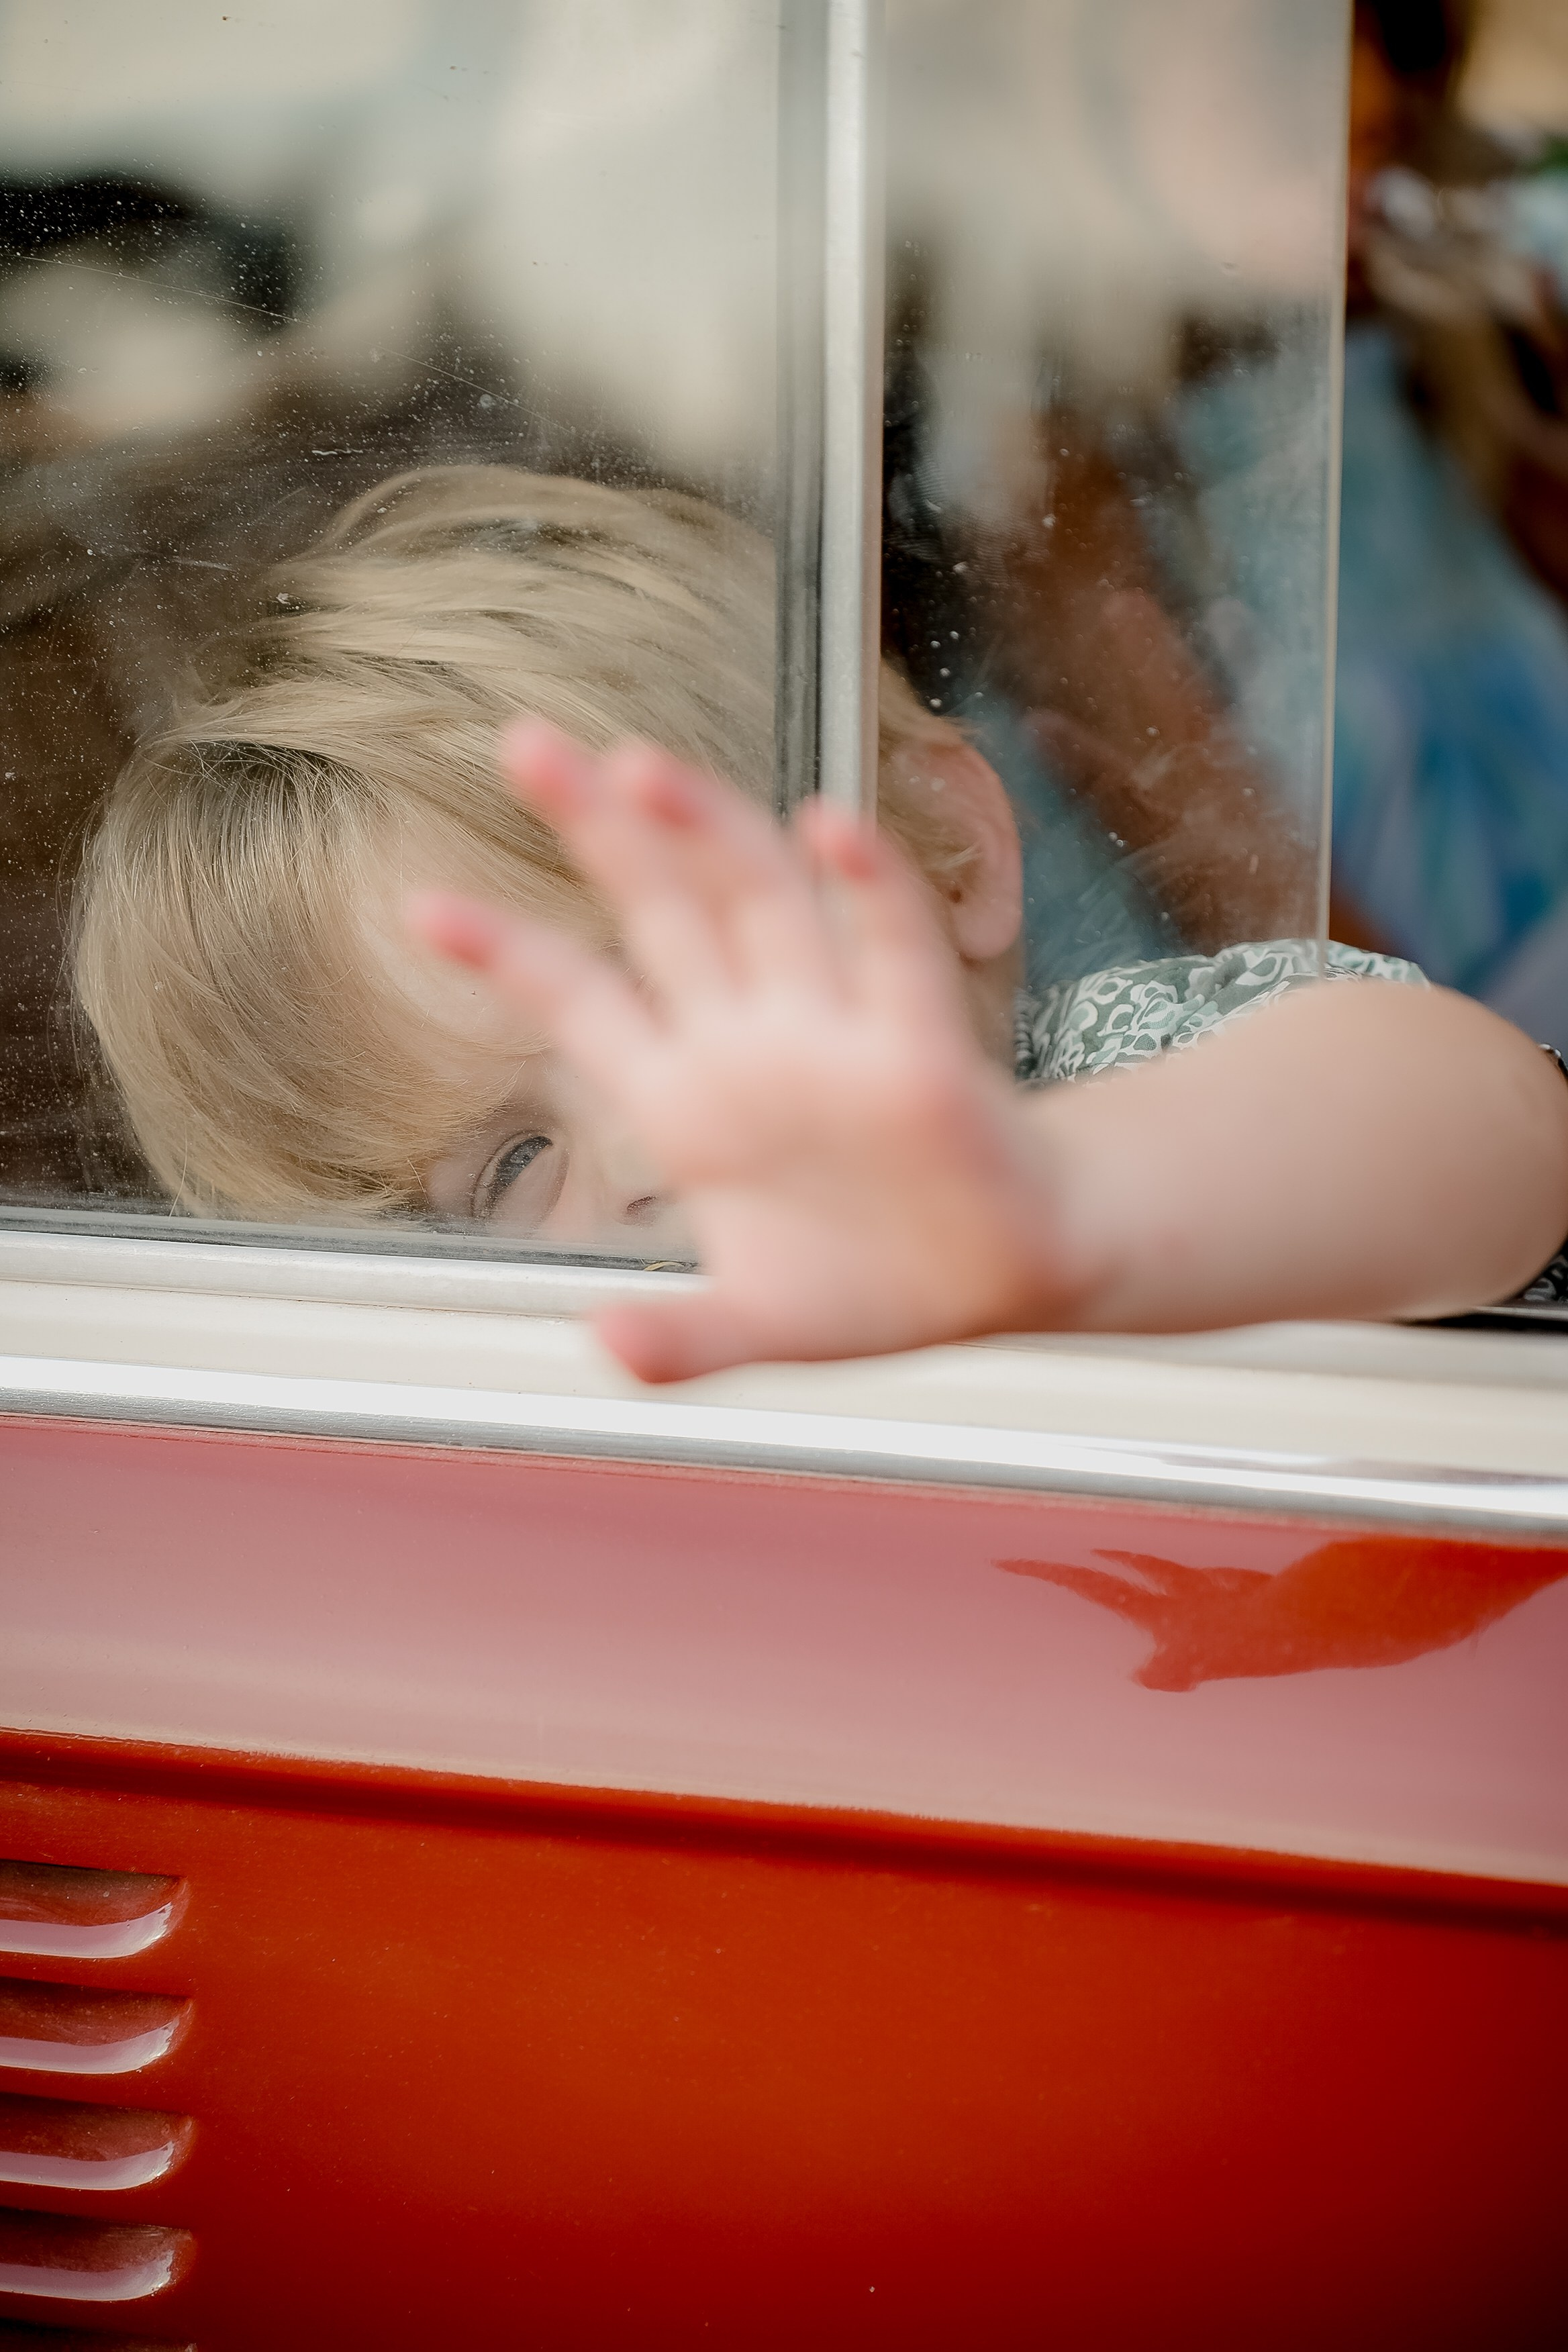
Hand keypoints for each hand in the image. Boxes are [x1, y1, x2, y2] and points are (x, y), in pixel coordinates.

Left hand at [407, 724, 1073, 1381]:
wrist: (1005, 1279)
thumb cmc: (872, 1281)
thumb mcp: (760, 1325)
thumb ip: (686, 1338)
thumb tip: (610, 1345)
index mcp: (688, 1101)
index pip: (584, 1003)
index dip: (510, 955)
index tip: (422, 909)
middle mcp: (751, 1042)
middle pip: (663, 910)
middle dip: (597, 828)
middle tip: (527, 743)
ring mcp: (834, 1034)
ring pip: (763, 902)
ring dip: (707, 829)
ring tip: (640, 765)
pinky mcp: (920, 1049)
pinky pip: (893, 951)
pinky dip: (868, 888)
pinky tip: (829, 828)